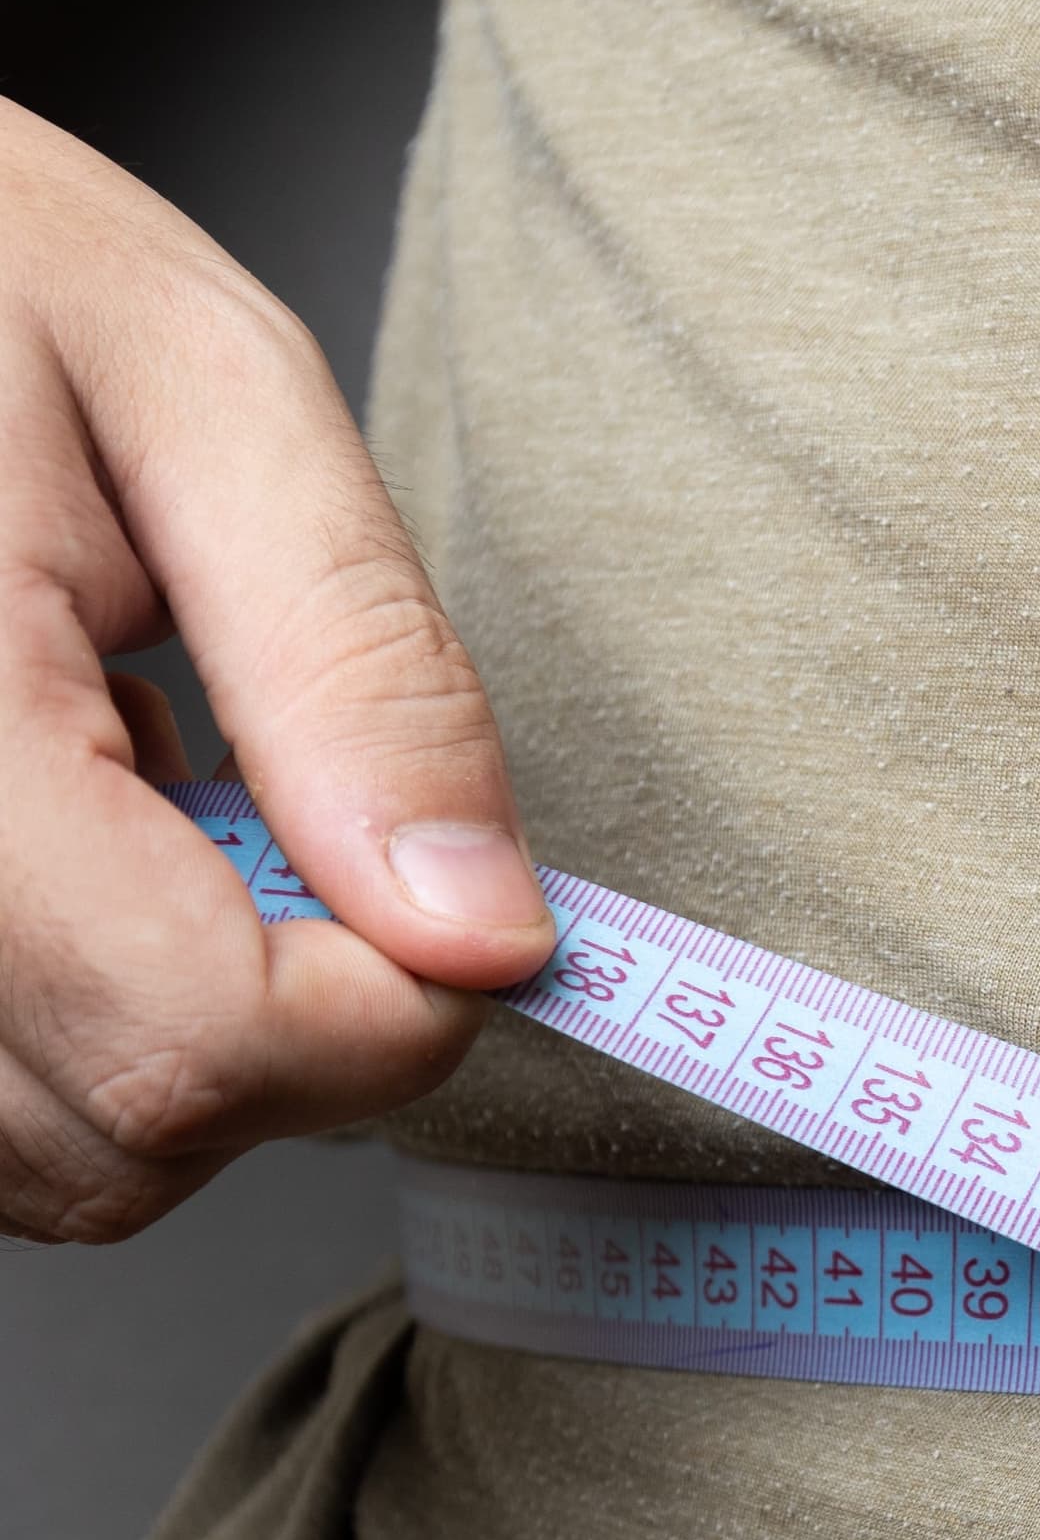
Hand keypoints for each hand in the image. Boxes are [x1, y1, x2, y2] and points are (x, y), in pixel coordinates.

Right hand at [0, 98, 551, 1242]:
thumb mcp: (207, 390)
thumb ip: (358, 669)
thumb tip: (488, 927)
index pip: (190, 1049)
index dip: (384, 1008)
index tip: (451, 895)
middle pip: (119, 1138)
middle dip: (283, 1024)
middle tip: (282, 801)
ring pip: (51, 1150)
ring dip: (170, 1019)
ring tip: (136, 774)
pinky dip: (73, 1004)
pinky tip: (70, 820)